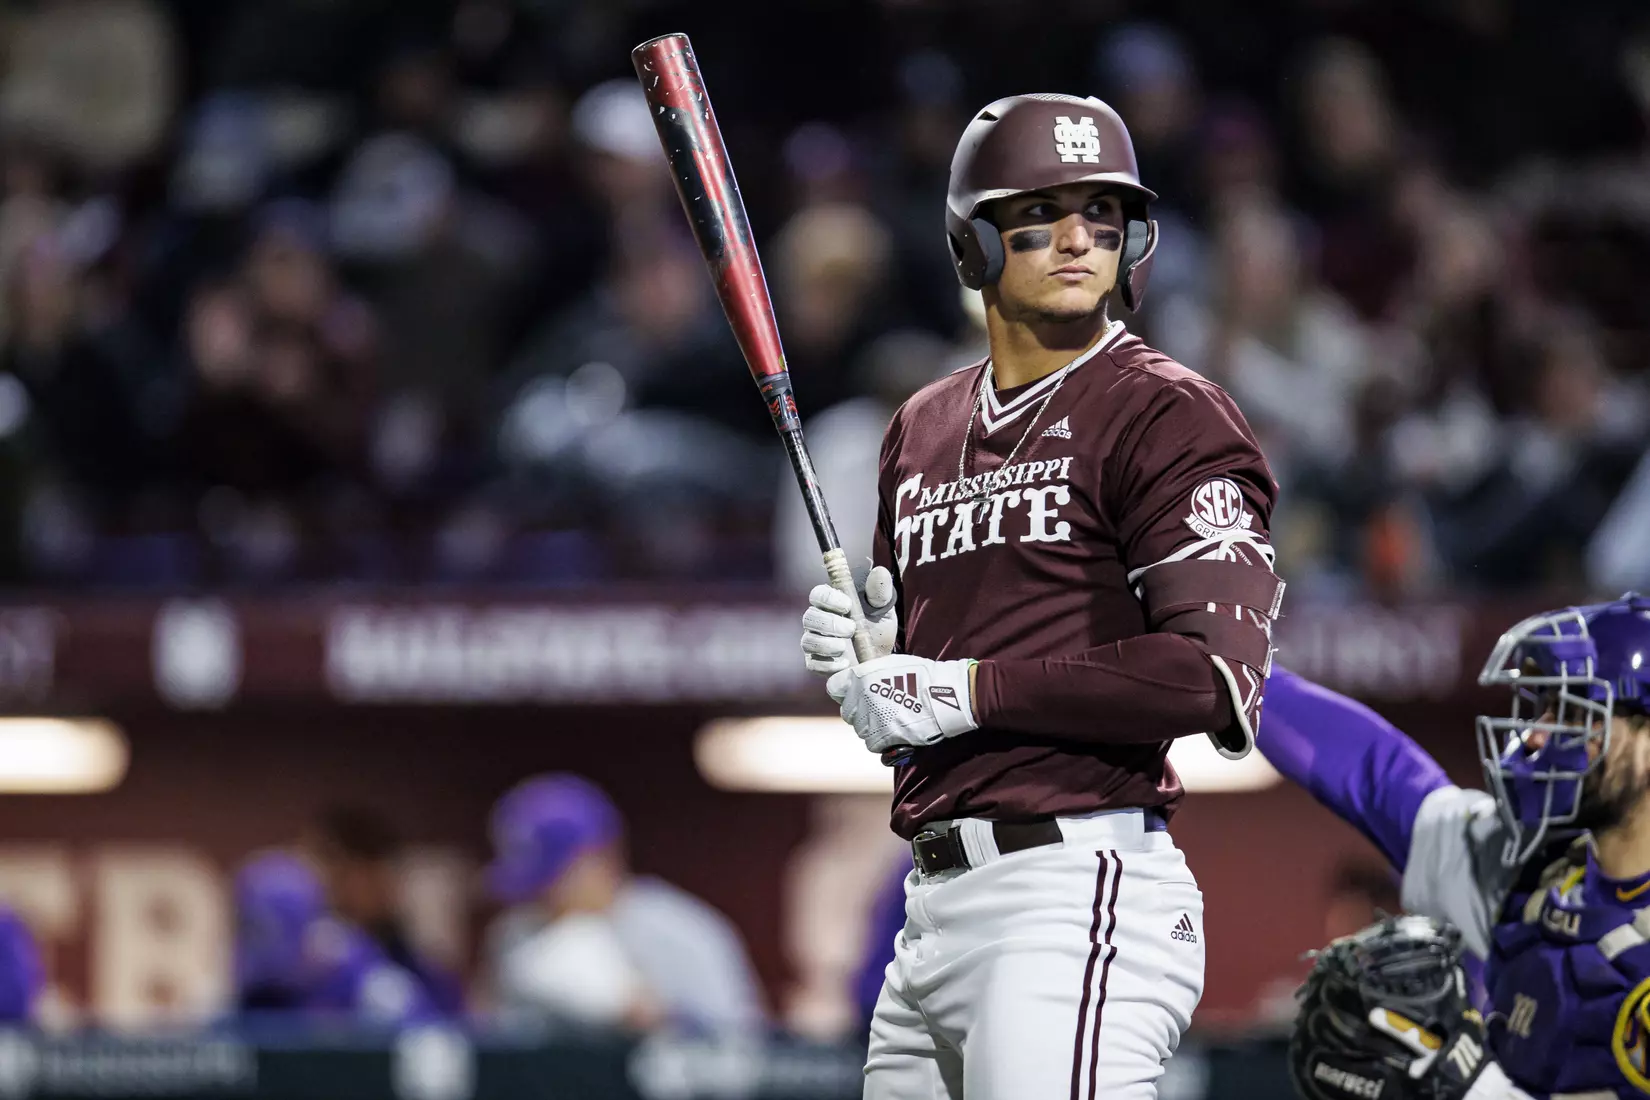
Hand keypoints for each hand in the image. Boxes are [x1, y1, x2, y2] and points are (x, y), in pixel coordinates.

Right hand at [800, 565, 896, 675]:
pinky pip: (812, 663)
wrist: (879, 662)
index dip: (828, 598)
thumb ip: (879, 592)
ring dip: (827, 644)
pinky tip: (844, 663)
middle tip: (851, 629)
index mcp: (830, 603)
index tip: (847, 605)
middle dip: (830, 623)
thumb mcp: (883, 610)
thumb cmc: (878, 630)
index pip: (818, 594)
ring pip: (808, 640)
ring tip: (845, 648)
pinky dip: (828, 664)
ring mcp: (814, 642)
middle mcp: (818, 621)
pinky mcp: (815, 663)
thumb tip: (879, 571)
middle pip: (809, 617)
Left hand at [826, 653, 977, 754]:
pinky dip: (882, 742)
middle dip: (860, 713)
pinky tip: (895, 733)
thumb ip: (870, 672)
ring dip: (873, 728)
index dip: (843, 693)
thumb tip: (859, 679)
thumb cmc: (922, 675)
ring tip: (892, 721)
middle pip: (848, 713)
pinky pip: (873, 744)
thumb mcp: (891, 663)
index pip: (834, 688)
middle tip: (879, 710)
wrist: (944, 694)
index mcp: (861, 676)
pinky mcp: (884, 735)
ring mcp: (872, 717)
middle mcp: (862, 697)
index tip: (854, 697)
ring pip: (861, 730)